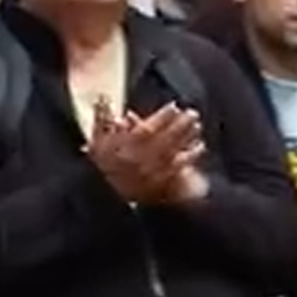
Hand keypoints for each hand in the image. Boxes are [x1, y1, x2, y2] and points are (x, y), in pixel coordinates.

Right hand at [87, 104, 207, 206]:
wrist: (105, 196)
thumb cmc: (101, 164)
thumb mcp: (96, 139)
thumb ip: (101, 118)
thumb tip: (105, 99)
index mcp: (126, 147)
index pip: (147, 129)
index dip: (162, 117)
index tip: (174, 106)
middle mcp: (142, 159)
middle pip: (165, 140)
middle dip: (180, 125)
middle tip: (192, 113)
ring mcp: (153, 172)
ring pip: (174, 153)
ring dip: (187, 139)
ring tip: (197, 127)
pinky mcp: (160, 183)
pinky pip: (179, 169)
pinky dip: (190, 157)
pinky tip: (199, 147)